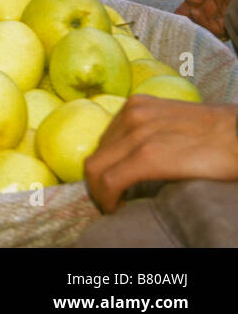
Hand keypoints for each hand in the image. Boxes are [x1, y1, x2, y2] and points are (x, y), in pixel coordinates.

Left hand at [84, 96, 237, 212]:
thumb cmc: (217, 134)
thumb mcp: (173, 121)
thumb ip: (152, 129)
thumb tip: (136, 151)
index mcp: (137, 106)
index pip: (105, 139)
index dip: (105, 163)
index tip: (111, 180)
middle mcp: (132, 115)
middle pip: (98, 153)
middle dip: (98, 178)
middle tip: (111, 196)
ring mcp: (137, 134)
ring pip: (96, 168)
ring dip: (100, 191)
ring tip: (114, 203)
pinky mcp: (148, 156)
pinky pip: (110, 180)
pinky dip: (106, 197)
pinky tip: (116, 207)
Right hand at [155, 0, 237, 38]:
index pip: (193, 2)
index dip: (183, 10)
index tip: (173, 17)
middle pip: (201, 14)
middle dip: (190, 19)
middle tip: (182, 22)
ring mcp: (227, 2)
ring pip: (211, 21)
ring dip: (200, 25)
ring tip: (192, 21)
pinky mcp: (234, 8)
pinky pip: (223, 24)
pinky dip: (212, 28)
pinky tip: (202, 23)